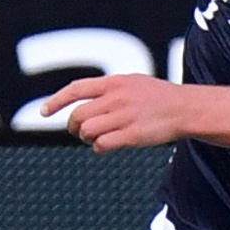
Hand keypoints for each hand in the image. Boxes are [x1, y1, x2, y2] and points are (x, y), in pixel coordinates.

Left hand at [35, 73, 191, 150]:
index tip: (43, 112)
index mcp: (114, 82)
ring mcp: (124, 116)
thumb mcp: (132, 82)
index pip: (76, 89)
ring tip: (97, 138)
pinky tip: (105, 146)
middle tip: (79, 132)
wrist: (185, 109)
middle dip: (73, 127)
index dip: (56, 101)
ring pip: (87, 131)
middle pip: (78, 115)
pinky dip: (98, 147)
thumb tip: (83, 100)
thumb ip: (108, 89)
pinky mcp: (132, 135)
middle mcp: (116, 98)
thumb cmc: (158, 97)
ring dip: (87, 138)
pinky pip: (101, 144)